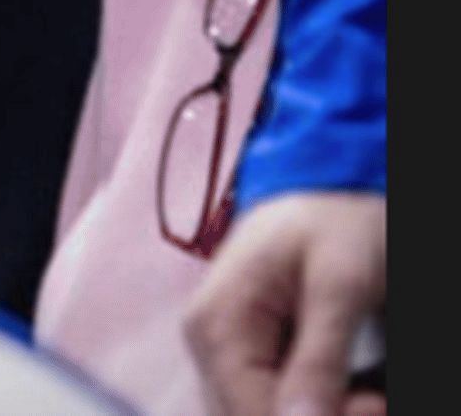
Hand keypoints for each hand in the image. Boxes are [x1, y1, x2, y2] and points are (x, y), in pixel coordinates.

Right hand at [186, 191, 384, 415]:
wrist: (331, 189)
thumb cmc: (336, 222)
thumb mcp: (339, 283)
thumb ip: (319, 356)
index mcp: (217, 324)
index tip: (373, 403)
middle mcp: (208, 345)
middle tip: (372, 398)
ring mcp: (223, 353)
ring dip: (313, 414)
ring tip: (363, 394)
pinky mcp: (244, 357)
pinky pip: (267, 403)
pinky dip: (308, 407)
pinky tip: (343, 390)